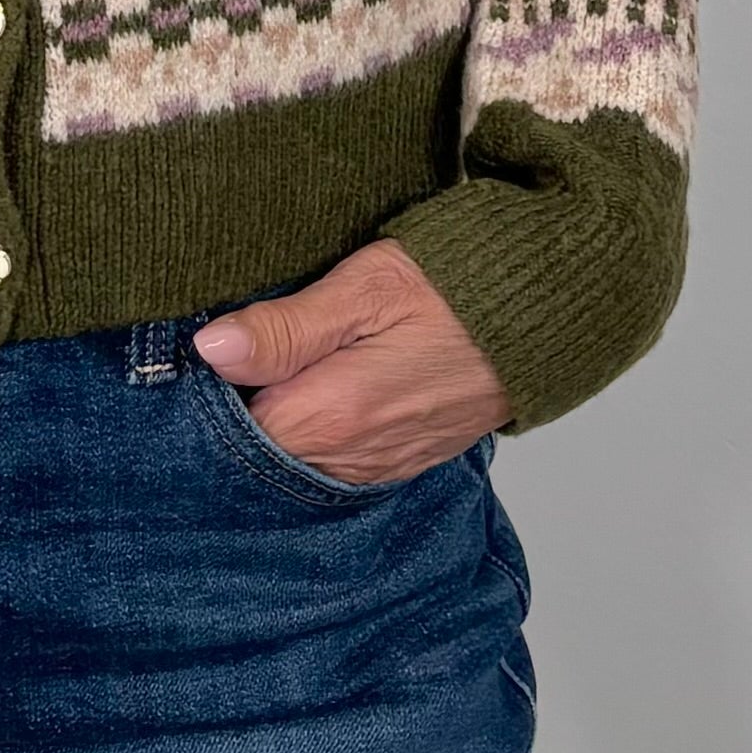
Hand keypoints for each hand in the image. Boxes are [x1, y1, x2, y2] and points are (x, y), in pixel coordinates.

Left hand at [192, 240, 507, 483]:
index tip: (206, 348)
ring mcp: (380, 466)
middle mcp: (352, 457)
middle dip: (240, 407)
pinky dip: (314, 432)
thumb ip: (285, 327)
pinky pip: (334, 462)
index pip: (230, 428)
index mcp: (332, 414)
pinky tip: (314, 389)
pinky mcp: (401, 461)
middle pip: (260, 450)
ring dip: (278, 419)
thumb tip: (210, 349)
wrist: (545, 312)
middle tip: (239, 349)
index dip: (211, 389)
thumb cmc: (457, 287)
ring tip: (277, 363)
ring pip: (296, 458)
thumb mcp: (365, 288)